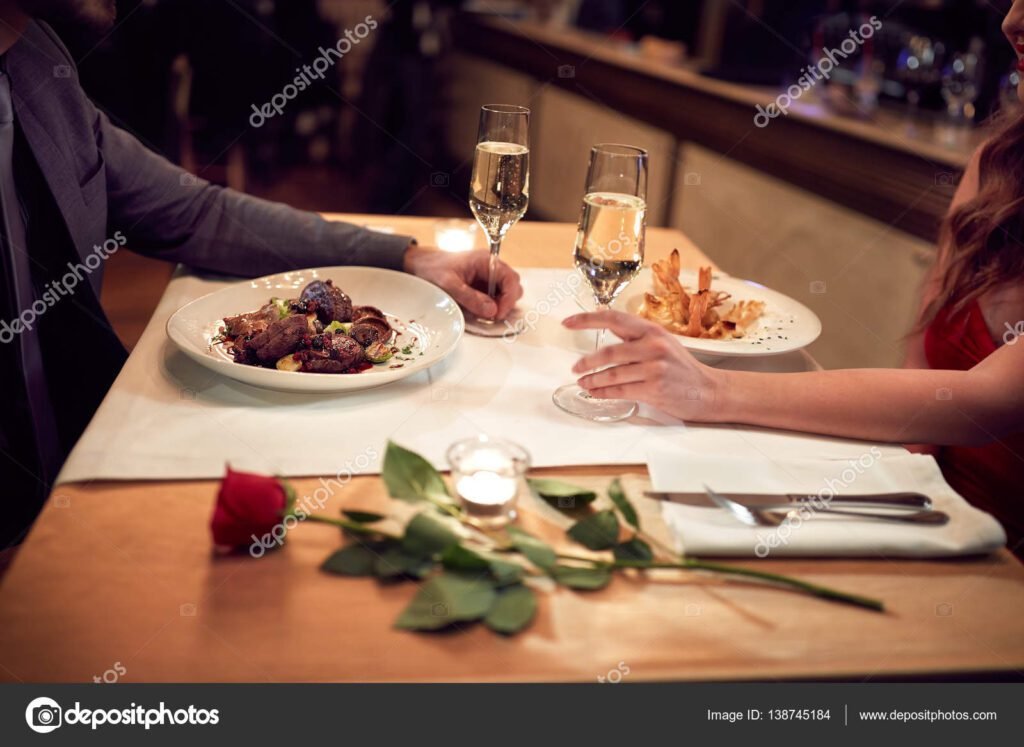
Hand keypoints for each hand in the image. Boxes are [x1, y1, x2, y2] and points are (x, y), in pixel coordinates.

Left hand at [403, 245, 522, 319]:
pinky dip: (492, 306)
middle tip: (492, 316)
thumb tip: (492, 310)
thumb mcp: (449, 284)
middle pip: (512, 286)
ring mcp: (487, 276)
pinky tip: (480, 311)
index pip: (510, 278)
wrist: (421, 265)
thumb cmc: (433, 269)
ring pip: (506, 293)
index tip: (499, 313)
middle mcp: (490, 267)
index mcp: (486, 261)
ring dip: (499, 305)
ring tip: (484, 314)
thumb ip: (470, 297)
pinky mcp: (482, 285)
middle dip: (506, 303)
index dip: (509, 298)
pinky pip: (495, 297)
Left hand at [562, 309, 721, 421]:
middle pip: (609, 351)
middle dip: (587, 361)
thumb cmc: (682, 368)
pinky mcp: (654, 389)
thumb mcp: (662, 343)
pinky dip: (603, 392)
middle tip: (575, 367)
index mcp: (652, 330)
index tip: (568, 322)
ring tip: (583, 382)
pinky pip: (620, 390)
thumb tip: (604, 326)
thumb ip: (635, 336)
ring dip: (593, 379)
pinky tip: (595, 392)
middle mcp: (653, 346)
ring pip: (612, 373)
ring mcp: (654, 368)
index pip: (613, 319)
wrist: (709, 391)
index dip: (587, 319)